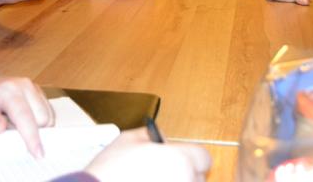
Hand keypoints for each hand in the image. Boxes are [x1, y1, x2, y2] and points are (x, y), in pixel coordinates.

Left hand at [0, 67, 53, 157]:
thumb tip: (1, 128)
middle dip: (31, 132)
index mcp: (8, 90)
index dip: (32, 137)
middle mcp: (24, 86)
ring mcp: (33, 88)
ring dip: (36, 128)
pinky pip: (47, 114)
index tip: (38, 154)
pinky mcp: (38, 93)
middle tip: (9, 132)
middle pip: (42, 118)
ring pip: (48, 117)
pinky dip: (38, 123)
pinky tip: (21, 121)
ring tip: (13, 125)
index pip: (24, 116)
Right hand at [85, 128, 210, 181]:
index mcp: (182, 161)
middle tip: (161, 173)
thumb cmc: (109, 174)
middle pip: (197, 178)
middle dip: (184, 174)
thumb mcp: (127, 140)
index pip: (203, 158)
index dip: (189, 156)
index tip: (177, 158)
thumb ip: (150, 134)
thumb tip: (161, 138)